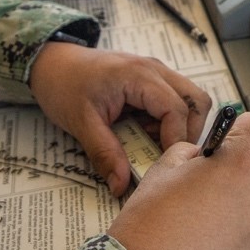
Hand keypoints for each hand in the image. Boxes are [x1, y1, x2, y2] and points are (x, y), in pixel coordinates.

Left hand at [27, 42, 211, 196]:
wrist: (52, 63)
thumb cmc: (64, 85)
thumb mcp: (81, 123)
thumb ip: (104, 154)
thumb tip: (121, 186)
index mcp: (138, 75)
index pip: (177, 110)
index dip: (176, 141)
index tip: (164, 166)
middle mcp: (154, 70)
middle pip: (197, 101)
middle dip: (188, 133)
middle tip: (166, 155)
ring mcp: (155, 73)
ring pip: (191, 100)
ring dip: (180, 127)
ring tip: (152, 143)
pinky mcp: (151, 81)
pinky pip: (174, 101)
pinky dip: (168, 122)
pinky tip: (145, 134)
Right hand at [107, 111, 249, 249]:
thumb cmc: (153, 229)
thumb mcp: (163, 169)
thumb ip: (191, 153)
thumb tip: (202, 157)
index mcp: (243, 162)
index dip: (238, 130)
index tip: (225, 141)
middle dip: (242, 167)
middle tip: (210, 183)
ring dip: (246, 200)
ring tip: (210, 218)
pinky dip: (246, 232)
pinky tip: (215, 242)